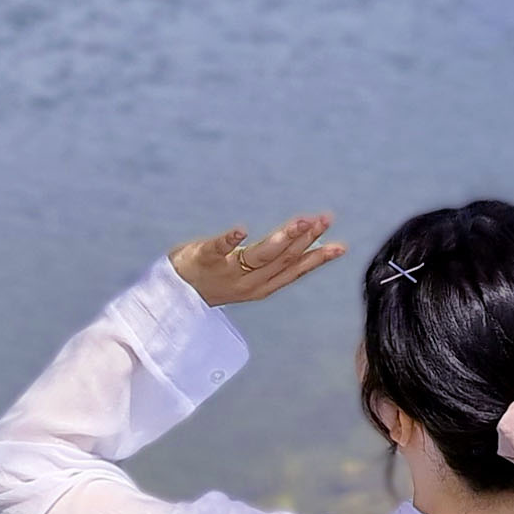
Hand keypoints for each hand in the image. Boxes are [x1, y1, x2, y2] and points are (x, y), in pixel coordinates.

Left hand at [170, 213, 345, 306]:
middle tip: (324, 219)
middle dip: (305, 239)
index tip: (340, 246)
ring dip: (281, 239)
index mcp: (261, 285)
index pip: (294, 270)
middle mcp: (247, 282)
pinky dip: (230, 239)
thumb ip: (275, 261)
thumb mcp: (249, 274)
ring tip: (299, 222)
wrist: (174, 294)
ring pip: (259, 256)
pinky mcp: (203, 259)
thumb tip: (306, 242)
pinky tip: (241, 229)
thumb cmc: (215, 278)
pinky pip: (218, 248)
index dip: (317, 258)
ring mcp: (225, 271)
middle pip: (282, 259)